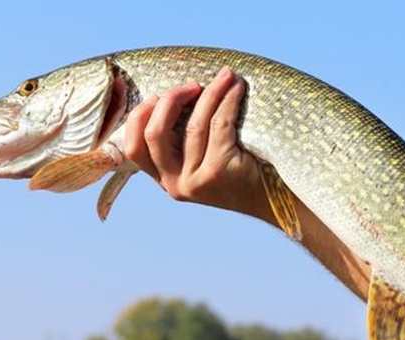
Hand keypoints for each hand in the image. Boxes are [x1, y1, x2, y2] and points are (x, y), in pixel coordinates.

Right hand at [122, 67, 273, 222]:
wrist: (271, 198)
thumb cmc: (237, 170)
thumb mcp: (200, 161)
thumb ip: (181, 141)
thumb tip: (174, 92)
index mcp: (165, 179)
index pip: (134, 148)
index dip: (140, 116)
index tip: (159, 95)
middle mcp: (175, 184)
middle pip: (154, 133)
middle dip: (170, 100)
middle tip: (192, 85)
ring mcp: (195, 180)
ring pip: (192, 124)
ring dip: (210, 93)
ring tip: (226, 77)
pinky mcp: (217, 170)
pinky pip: (218, 124)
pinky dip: (227, 100)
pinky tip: (236, 88)